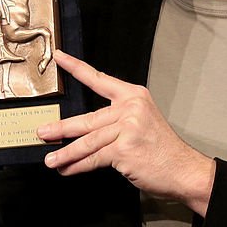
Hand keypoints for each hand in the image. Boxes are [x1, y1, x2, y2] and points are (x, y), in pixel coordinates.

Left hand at [38, 50, 215, 215]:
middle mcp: (130, 108)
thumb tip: (84, 131)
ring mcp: (127, 127)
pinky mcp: (123, 149)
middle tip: (42, 132)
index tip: (59, 57)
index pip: (99, 79)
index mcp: (134, 95)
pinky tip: (66, 170)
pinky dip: (77, 166)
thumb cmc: (162, 149)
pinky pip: (94, 158)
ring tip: (50, 159)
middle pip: (88, 118)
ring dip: (65, 152)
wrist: (184, 169)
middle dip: (61, 128)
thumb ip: (116, 120)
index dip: (76, 68)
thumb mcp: (142, 122)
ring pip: (87, 140)